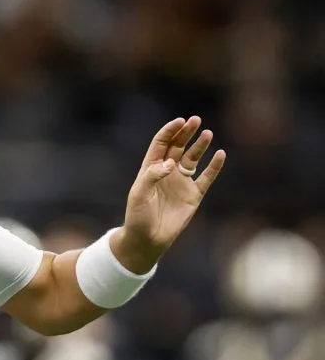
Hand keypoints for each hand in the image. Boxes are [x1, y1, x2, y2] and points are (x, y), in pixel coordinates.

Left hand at [114, 116, 225, 271]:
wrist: (147, 239)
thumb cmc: (138, 216)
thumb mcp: (139, 194)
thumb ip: (153, 176)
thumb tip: (171, 163)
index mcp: (151, 168)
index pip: (161, 144)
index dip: (170, 131)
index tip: (180, 121)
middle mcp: (167, 172)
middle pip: (178, 146)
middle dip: (186, 133)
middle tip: (196, 120)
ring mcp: (181, 182)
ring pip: (193, 158)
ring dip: (200, 145)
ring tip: (207, 133)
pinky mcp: (193, 195)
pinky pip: (207, 177)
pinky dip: (214, 166)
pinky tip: (220, 154)